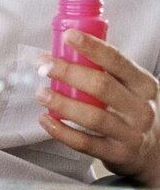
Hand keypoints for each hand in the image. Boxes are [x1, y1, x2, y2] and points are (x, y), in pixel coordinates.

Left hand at [37, 30, 159, 186]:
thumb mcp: (131, 87)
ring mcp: (131, 134)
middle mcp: (141, 109)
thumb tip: (59, 51)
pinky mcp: (118, 154)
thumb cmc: (133, 111)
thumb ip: (103, 70)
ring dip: (62, 103)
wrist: (154, 152)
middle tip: (44, 66)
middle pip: (102, 86)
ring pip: (93, 117)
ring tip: (41, 94)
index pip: (117, 61)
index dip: (92, 47)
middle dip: (68, 72)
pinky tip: (47, 120)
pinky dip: (62, 131)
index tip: (69, 35)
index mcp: (144, 85)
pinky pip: (86, 143)